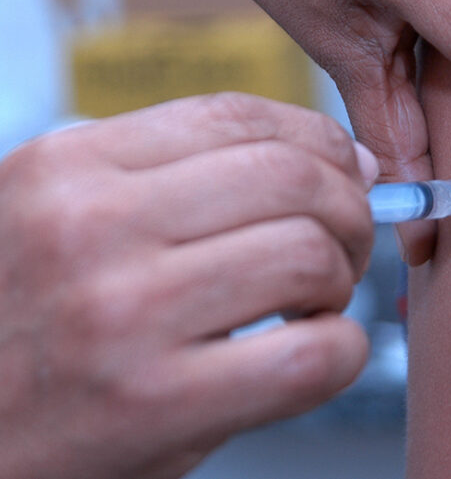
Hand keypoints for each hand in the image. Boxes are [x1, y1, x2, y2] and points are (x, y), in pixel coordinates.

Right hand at [0, 94, 377, 478]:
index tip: (344, 171)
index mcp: (67, 168)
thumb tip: (344, 161)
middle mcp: (88, 226)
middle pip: (289, 176)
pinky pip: (311, 354)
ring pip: (307, 253)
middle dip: (350, 208)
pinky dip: (343, 351)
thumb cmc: (30, 328)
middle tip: (345, 244)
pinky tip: (313, 353)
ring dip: (340, 279)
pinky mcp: (153, 403)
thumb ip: (183, 181)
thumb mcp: (66, 219)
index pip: (236, 116)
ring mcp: (120, 315)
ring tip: (314, 302)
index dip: (318, 139)